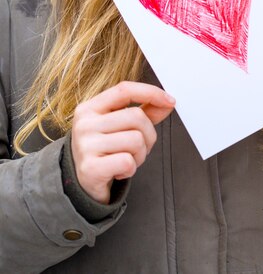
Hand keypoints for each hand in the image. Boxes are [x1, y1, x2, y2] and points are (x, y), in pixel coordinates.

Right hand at [71, 81, 175, 203]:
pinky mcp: (90, 169)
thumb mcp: (120, 126)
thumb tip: (168, 102)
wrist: (81, 183)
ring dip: (140, 154)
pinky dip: (131, 169)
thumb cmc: (104, 150)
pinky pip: (128, 162)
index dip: (150, 92)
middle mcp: (85, 124)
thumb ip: (145, 111)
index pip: (124, 90)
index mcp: (90, 108)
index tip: (170, 101)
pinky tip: (119, 171)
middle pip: (136, 117)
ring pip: (136, 140)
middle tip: (140, 147)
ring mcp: (85, 146)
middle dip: (148, 135)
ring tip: (127, 158)